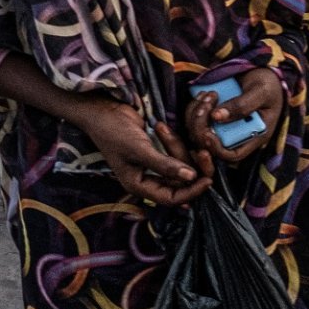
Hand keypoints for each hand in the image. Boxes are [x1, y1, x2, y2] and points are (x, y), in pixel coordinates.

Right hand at [73, 99, 210, 205]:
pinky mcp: (156, 151)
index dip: (191, 192)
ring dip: (177, 148)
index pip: (171, 198)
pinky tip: (162, 128)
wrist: (100, 110)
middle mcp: (147, 179)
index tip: (208, 180)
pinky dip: (173, 142)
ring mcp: (152, 165)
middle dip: (189, 167)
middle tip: (201, 151)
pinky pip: (173, 152)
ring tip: (162, 128)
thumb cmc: (113, 132)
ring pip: (178, 166)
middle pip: (178, 183)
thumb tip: (191, 177)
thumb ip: (164, 166)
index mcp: (138, 186)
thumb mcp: (138, 150)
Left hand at [182, 68, 285, 162]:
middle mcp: (236, 136)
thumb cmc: (267, 83)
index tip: (207, 133)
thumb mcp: (260, 92)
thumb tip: (216, 117)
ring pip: (197, 132)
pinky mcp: (211, 116)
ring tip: (207, 94)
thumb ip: (242, 106)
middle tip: (206, 102)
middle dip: (200, 126)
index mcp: (254, 137)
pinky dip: (194, 107)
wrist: (260, 69)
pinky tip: (202, 94)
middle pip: (209, 145)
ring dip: (195, 114)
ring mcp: (221, 126)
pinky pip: (194, 119)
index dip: (216, 149)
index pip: (232, 155)